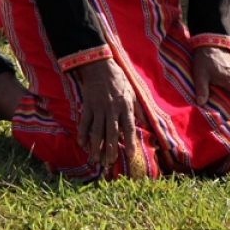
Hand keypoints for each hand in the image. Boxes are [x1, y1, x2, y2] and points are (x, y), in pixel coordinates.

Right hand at [73, 56, 142, 170]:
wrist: (99, 66)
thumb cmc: (118, 79)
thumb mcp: (132, 92)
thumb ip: (138, 109)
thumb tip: (146, 124)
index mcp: (125, 106)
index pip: (128, 127)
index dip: (129, 141)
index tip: (130, 155)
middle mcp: (112, 109)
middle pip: (111, 133)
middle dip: (111, 149)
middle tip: (109, 163)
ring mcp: (99, 108)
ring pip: (97, 131)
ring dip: (96, 146)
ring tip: (96, 159)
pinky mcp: (88, 106)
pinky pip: (85, 122)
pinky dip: (83, 134)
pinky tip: (82, 144)